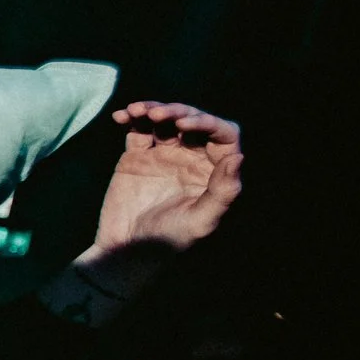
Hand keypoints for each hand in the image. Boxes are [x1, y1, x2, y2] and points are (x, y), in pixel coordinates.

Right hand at [87, 101, 244, 256]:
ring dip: (153, 109)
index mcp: (214, 170)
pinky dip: (130, 118)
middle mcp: (192, 157)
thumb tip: (238, 156)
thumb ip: (223, 191)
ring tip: (137, 110)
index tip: (185, 124)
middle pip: (192, 120)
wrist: (126, 250)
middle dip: (177, 111)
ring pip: (164, 120)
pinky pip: (137, 129)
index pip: (222, 134)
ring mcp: (164, 154)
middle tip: (158, 114)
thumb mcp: (201, 221)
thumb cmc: (169, 241)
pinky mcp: (137, 155)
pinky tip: (122, 116)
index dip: (207, 122)